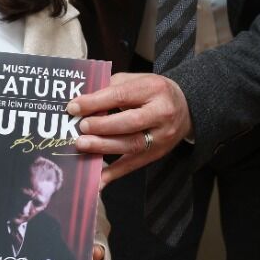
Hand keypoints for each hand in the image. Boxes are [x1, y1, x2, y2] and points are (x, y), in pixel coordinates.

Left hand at [67, 73, 191, 184]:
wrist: (186, 107)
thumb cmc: (154, 92)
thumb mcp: (138, 80)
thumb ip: (112, 88)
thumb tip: (83, 103)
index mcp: (154, 89)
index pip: (121, 95)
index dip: (96, 102)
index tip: (74, 107)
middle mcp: (161, 113)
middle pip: (130, 122)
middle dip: (102, 126)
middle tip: (81, 127)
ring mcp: (162, 136)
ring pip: (132, 145)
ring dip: (104, 147)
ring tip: (82, 145)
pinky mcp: (158, 154)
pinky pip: (134, 165)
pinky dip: (114, 173)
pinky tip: (97, 179)